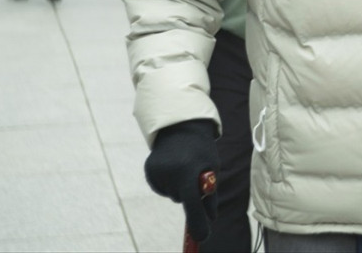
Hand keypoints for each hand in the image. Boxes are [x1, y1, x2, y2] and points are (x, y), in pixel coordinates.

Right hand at [144, 120, 218, 241]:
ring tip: (184, 166)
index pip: (193, 204)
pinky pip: (162, 189)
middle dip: (191, 194)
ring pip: (173, 195)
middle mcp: (171, 171)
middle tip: (196, 173)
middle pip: (183, 200)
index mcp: (189, 170)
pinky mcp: (148, 170)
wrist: (181, 125)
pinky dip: (170, 184)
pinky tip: (173, 168)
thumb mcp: (213, 168)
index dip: (198, 222)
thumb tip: (210, 219)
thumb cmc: (202, 149)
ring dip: (180, 188)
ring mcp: (157, 171)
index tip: (203, 237)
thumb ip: (210, 195)